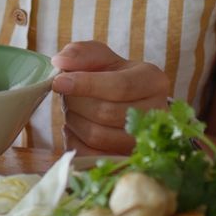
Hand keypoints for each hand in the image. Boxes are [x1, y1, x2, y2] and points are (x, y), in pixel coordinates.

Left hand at [50, 41, 173, 154]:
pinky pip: (92, 155)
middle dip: (77, 104)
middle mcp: (157, 113)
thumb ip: (81, 53)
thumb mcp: (100, 58)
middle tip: (67, 97)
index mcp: (154, 81)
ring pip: (98, 136)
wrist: (124, 106)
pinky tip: (77, 129)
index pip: (120, 86)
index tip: (59, 82)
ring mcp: (144, 141)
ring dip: (75, 122)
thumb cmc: (111, 78)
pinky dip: (75, 141)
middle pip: (107, 113)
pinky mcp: (127, 161)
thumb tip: (60, 61)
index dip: (86, 84)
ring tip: (73, 111)